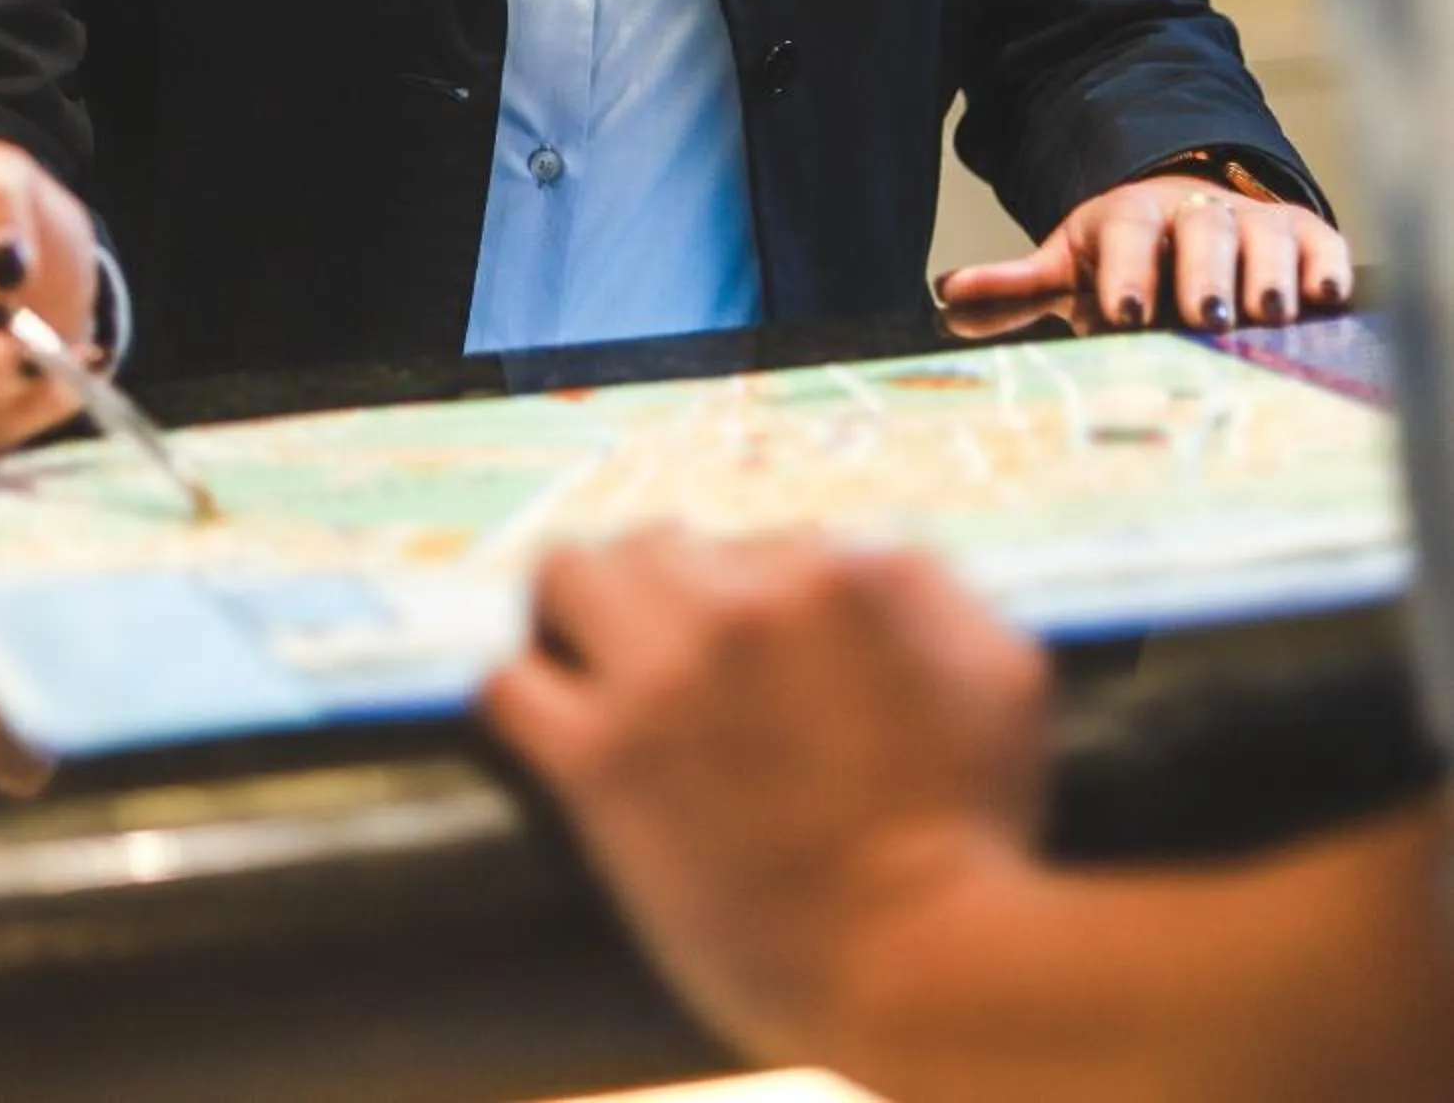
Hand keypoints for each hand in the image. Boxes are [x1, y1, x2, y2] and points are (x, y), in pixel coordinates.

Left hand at [482, 527, 1046, 1062]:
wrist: (922, 970)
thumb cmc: (977, 838)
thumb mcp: (1004, 677)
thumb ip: (938, 588)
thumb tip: (864, 557)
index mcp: (842, 573)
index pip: (767, 542)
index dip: (766, 602)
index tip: (771, 662)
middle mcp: (746, 602)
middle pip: (662, 543)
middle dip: (671, 596)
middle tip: (684, 660)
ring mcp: (665, 677)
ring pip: (572, 575)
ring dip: (584, 616)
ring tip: (599, 661)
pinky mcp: (600, 762)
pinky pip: (510, 685)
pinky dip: (526, 695)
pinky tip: (552, 719)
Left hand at [937, 178, 1352, 333]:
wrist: (1188, 208)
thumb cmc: (1125, 256)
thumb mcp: (1069, 264)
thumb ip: (1016, 287)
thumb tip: (944, 298)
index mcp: (1128, 220)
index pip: (1126, 239)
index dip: (1126, 273)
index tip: (1122, 312)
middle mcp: (1193, 215)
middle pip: (1200, 235)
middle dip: (1203, 275)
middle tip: (1207, 316)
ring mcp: (1252, 223)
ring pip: (1263, 239)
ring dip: (1266, 273)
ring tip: (1268, 312)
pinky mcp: (1303, 235)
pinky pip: (1320, 245)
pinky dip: (1325, 268)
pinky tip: (1327, 295)